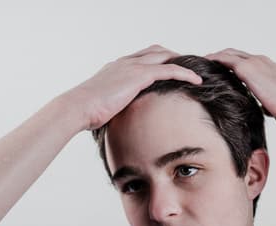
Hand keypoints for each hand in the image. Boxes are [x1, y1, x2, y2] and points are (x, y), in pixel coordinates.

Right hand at [62, 45, 202, 130]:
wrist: (78, 108)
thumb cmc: (86, 113)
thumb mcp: (104, 107)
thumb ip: (115, 108)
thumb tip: (121, 123)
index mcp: (116, 68)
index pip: (143, 58)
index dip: (159, 61)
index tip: (172, 70)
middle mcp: (125, 63)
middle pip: (156, 51)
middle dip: (174, 57)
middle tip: (189, 69)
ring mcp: (132, 67)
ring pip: (165, 56)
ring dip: (182, 62)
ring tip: (197, 73)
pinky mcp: (139, 75)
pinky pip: (168, 69)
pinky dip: (184, 73)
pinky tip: (197, 81)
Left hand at [204, 48, 275, 127]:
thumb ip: (270, 106)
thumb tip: (268, 112)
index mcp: (269, 69)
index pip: (248, 63)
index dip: (235, 65)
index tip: (224, 71)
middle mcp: (260, 62)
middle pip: (236, 54)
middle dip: (222, 58)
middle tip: (208, 65)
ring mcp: (254, 63)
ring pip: (228, 54)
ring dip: (215, 58)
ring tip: (202, 64)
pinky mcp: (247, 69)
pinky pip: (224, 59)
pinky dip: (213, 60)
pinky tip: (203, 64)